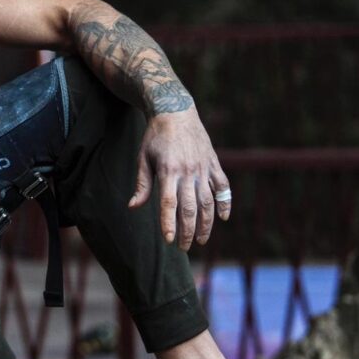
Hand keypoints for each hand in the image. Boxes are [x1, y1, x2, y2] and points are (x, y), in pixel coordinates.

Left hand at [128, 108, 230, 249]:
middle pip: (190, 208)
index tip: (169, 241)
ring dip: (206, 223)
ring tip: (201, 240)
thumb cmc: (155, 137)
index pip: (169, 204)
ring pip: (208, 201)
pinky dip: (225, 203)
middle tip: (183, 247)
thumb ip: (142, 184)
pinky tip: (223, 218)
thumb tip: (133, 207)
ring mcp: (203, 168)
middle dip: (187, 231)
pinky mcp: (213, 163)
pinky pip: (223, 186)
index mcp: (168, 171)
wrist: (175, 111)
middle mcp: (188, 171)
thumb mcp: (143, 158)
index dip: (169, 224)